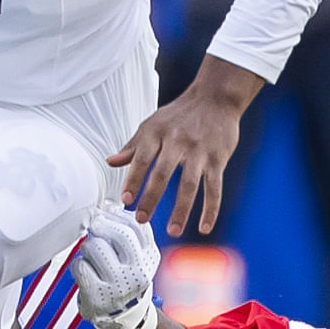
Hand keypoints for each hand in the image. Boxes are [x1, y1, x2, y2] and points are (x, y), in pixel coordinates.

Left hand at [69, 201, 160, 328]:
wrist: (124, 318)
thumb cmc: (127, 278)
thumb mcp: (139, 256)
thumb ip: (130, 233)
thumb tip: (111, 204)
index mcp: (150, 257)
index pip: (138, 225)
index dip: (118, 214)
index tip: (107, 212)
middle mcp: (138, 271)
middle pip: (118, 233)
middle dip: (101, 226)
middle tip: (94, 226)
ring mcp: (118, 285)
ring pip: (95, 246)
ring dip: (88, 246)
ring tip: (91, 254)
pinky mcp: (97, 295)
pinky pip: (80, 265)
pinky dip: (78, 264)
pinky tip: (84, 270)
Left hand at [110, 59, 261, 233]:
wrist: (215, 97)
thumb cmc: (180, 113)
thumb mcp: (153, 124)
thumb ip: (133, 146)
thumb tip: (111, 162)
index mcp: (157, 133)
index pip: (141, 159)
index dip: (133, 180)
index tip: (125, 200)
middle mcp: (177, 142)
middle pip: (163, 173)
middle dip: (151, 198)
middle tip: (142, 219)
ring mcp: (199, 152)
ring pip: (190, 184)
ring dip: (181, 210)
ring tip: (173, 230)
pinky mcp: (218, 159)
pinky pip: (214, 187)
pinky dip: (210, 209)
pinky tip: (205, 227)